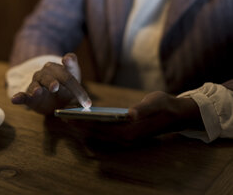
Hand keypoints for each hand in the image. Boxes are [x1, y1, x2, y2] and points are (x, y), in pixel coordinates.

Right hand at [11, 53, 91, 114]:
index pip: (69, 68)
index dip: (69, 64)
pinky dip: (19, 97)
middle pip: (53, 77)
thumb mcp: (76, 93)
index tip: (67, 61)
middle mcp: (49, 72)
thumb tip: (78, 108)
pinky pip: (24, 96)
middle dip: (55, 82)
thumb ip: (79, 99)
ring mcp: (37, 82)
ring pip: (37, 83)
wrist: (56, 99)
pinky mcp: (30, 95)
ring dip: (37, 88)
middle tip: (55, 87)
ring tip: (38, 91)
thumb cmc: (67, 90)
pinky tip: (15, 99)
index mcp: (63, 69)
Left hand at [68, 91, 202, 142]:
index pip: (100, 128)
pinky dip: (93, 126)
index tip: (68, 117)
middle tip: (63, 116)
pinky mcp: (126, 134)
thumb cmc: (165, 106)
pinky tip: (86, 118)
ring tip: (70, 117)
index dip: (83, 122)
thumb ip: (143, 109)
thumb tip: (130, 114)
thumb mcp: (155, 102)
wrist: (177, 115)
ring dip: (85, 126)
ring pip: (99, 133)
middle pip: (96, 132)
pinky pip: (105, 132)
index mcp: (129, 131)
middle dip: (80, 125)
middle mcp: (125, 138)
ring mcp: (125, 137)